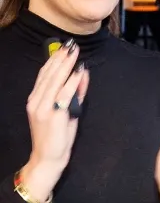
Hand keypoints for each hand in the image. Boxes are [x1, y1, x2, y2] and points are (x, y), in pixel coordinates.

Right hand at [21, 41, 89, 200]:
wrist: (48, 157)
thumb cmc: (57, 136)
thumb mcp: (66, 111)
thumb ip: (73, 93)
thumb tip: (82, 74)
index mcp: (35, 99)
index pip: (44, 75)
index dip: (54, 60)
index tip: (63, 47)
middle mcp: (36, 101)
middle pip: (49, 75)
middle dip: (61, 58)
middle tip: (71, 45)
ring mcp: (44, 108)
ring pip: (55, 81)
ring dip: (66, 65)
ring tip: (75, 52)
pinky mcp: (54, 115)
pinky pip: (64, 94)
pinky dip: (72, 82)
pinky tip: (79, 71)